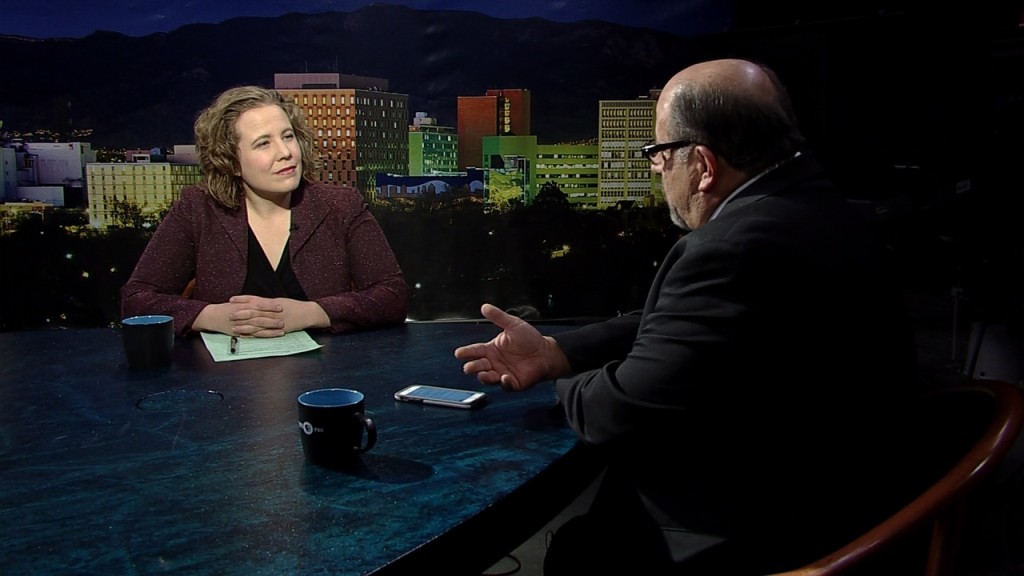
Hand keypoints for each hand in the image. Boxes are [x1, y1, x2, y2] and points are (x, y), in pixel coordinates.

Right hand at [194, 296, 285, 336]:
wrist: (212, 316)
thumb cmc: (227, 308)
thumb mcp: (238, 302)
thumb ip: (251, 302)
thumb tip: (267, 302)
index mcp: (242, 305)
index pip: (259, 304)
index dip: (270, 306)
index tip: (280, 306)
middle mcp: (242, 315)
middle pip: (260, 316)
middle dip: (272, 318)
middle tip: (284, 319)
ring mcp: (241, 325)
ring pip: (258, 327)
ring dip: (270, 329)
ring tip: (281, 329)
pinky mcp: (240, 333)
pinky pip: (254, 335)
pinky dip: (264, 335)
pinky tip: (272, 335)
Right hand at [454, 303, 570, 390]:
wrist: (546, 352)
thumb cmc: (530, 340)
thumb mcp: (513, 325)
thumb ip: (498, 317)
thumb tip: (485, 307)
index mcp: (491, 349)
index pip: (475, 351)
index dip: (466, 352)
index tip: (459, 353)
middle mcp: (494, 362)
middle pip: (478, 366)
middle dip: (472, 367)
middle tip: (469, 367)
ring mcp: (502, 373)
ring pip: (488, 378)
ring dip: (484, 377)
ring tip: (484, 374)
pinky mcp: (513, 383)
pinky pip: (505, 385)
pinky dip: (503, 383)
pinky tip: (504, 377)